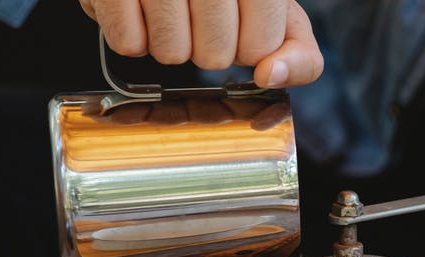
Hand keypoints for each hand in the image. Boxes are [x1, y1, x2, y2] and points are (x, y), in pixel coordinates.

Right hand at [78, 0, 323, 87]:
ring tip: (168, 16)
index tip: (239, 27)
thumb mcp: (271, 14)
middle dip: (206, 50)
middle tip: (198, 20)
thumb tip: (271, 76)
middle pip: (215, 54)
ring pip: (171, 53)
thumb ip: (297, 52)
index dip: (248, 49)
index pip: (261, 44)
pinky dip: (133, 39)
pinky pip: (128, 43)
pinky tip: (141, 13)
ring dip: (169, 47)